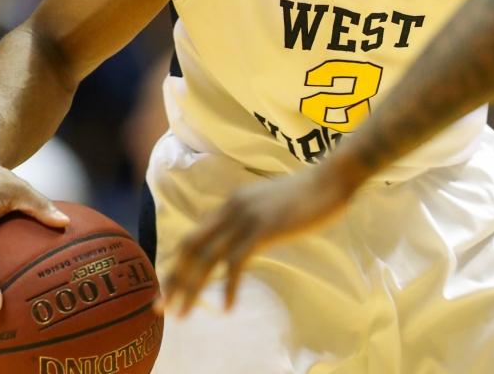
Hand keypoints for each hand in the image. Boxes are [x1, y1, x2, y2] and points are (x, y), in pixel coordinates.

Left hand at [156, 167, 353, 317]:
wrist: (332, 179)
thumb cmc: (307, 197)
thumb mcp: (269, 207)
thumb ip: (250, 221)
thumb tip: (239, 243)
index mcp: (230, 204)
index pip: (193, 237)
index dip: (176, 266)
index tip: (167, 291)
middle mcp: (231, 209)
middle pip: (190, 248)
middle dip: (172, 280)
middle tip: (161, 309)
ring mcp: (246, 217)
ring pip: (207, 258)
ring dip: (191, 289)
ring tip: (182, 315)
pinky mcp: (264, 228)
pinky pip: (237, 263)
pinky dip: (229, 287)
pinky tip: (227, 307)